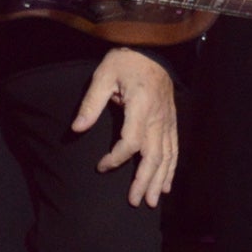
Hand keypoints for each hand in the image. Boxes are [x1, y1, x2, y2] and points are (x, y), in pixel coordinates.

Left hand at [70, 48, 177, 206]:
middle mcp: (158, 118)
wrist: (152, 49)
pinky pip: (174, 149)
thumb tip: (76, 128)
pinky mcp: (171, 122)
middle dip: (144, 181)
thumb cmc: (125, 61)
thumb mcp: (103, 75)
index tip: (101, 166)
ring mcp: (168, 121)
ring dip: (159, 180)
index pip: (131, 141)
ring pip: (166, 156)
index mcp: (141, 106)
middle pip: (153, 156)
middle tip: (134, 201)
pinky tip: (166, 185)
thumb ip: (91, 103)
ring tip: (151, 201)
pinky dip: (171, 169)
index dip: (116, 158)